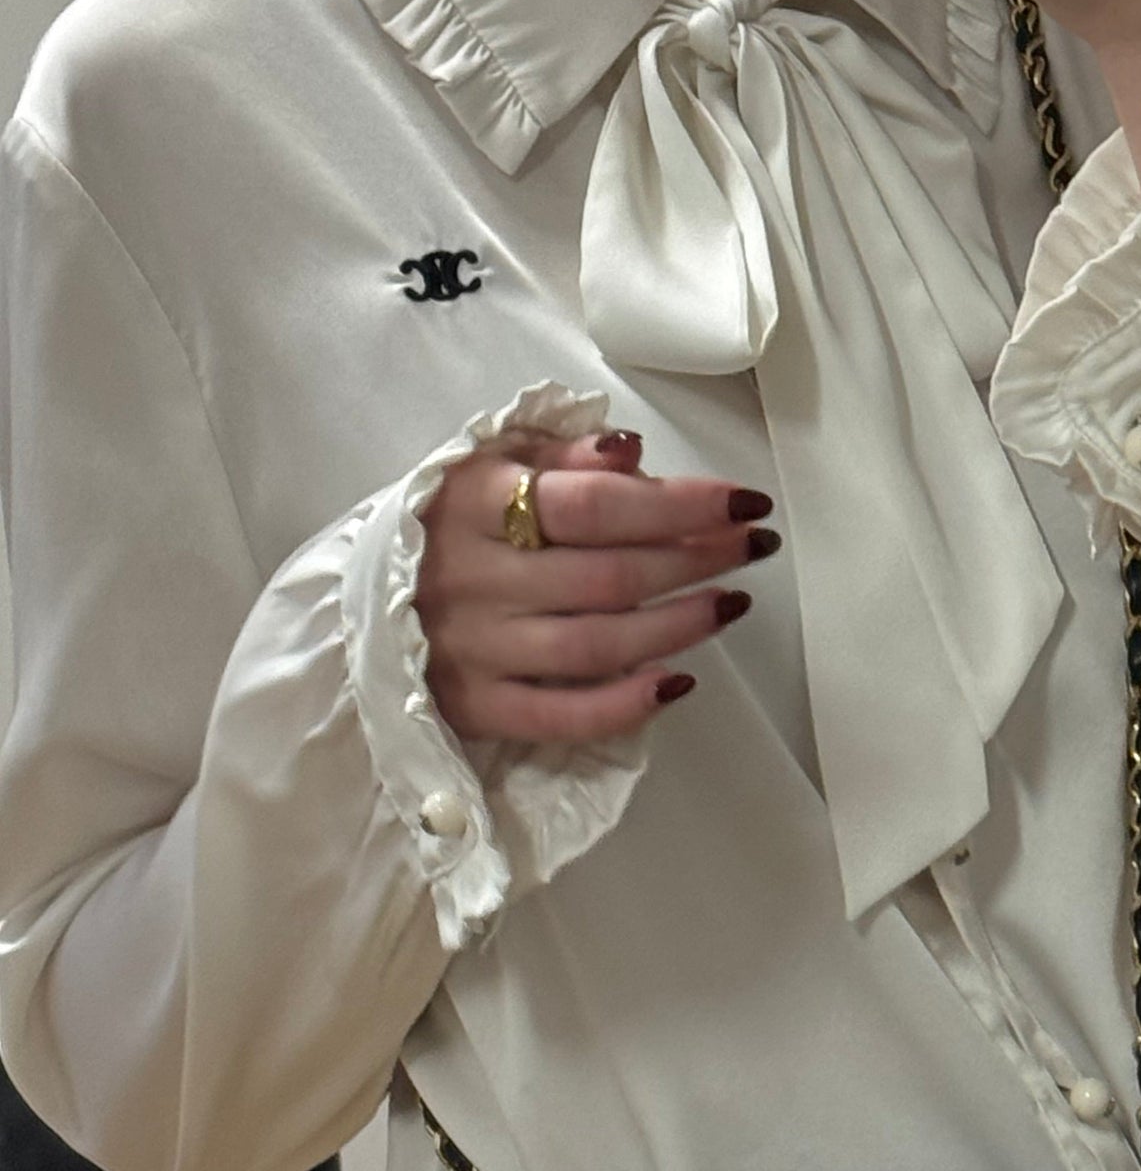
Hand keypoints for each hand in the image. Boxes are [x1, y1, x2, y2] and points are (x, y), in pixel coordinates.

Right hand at [416, 430, 778, 744]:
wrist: (358, 605)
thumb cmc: (447, 528)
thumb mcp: (489, 467)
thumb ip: (561, 457)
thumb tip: (633, 454)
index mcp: (473, 502)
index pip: (595, 504)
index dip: (680, 503)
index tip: (744, 502)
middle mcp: (473, 576)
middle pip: (609, 575)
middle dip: (697, 559)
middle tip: (752, 549)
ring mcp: (475, 648)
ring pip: (598, 645)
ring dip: (678, 627)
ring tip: (730, 604)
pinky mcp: (478, 707)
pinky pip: (565, 716)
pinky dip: (627, 705)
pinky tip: (677, 684)